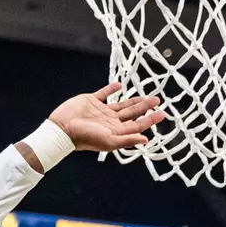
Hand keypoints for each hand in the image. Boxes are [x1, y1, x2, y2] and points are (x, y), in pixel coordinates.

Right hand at [49, 83, 164, 152]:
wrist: (63, 129)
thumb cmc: (85, 138)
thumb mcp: (109, 141)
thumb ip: (127, 139)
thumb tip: (146, 139)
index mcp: (116, 131)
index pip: (137, 125)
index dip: (150, 119)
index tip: (162, 113)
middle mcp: (111, 121)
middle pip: (132, 114)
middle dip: (145, 108)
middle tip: (157, 100)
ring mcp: (101, 111)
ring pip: (122, 104)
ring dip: (134, 100)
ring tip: (146, 96)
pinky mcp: (91, 101)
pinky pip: (104, 93)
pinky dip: (111, 89)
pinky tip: (119, 85)